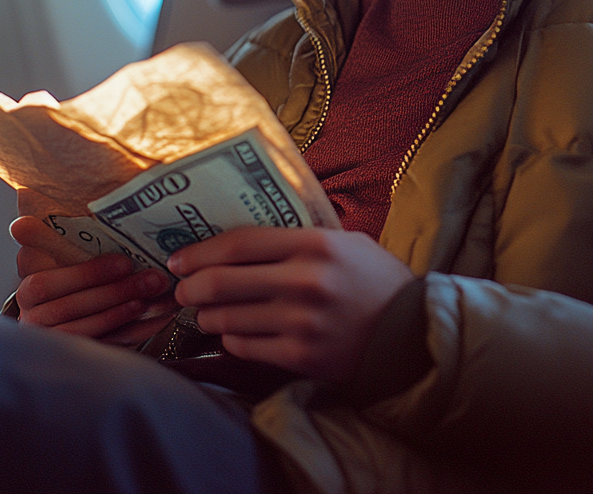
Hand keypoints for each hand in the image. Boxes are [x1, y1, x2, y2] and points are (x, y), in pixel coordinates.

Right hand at [11, 215, 173, 345]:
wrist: (67, 310)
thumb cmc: (66, 274)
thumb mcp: (54, 253)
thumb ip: (41, 237)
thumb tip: (19, 224)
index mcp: (29, 292)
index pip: (48, 284)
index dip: (87, 274)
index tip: (124, 261)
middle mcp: (35, 320)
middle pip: (72, 309)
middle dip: (116, 292)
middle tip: (151, 278)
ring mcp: (55, 342)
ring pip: (88, 332)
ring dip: (125, 313)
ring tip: (153, 297)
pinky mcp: (79, 358)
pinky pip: (108, 347)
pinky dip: (136, 331)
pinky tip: (157, 317)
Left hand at [169, 227, 413, 382]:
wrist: (412, 333)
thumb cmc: (374, 280)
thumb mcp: (344, 241)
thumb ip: (298, 236)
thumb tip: (244, 238)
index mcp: (313, 244)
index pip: (239, 243)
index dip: (200, 251)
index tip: (180, 258)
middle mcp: (304, 281)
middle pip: (222, 281)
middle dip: (190, 287)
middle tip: (181, 289)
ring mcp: (301, 322)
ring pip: (227, 317)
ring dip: (207, 316)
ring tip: (205, 312)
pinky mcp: (301, 356)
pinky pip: (245, 347)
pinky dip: (231, 339)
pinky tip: (234, 333)